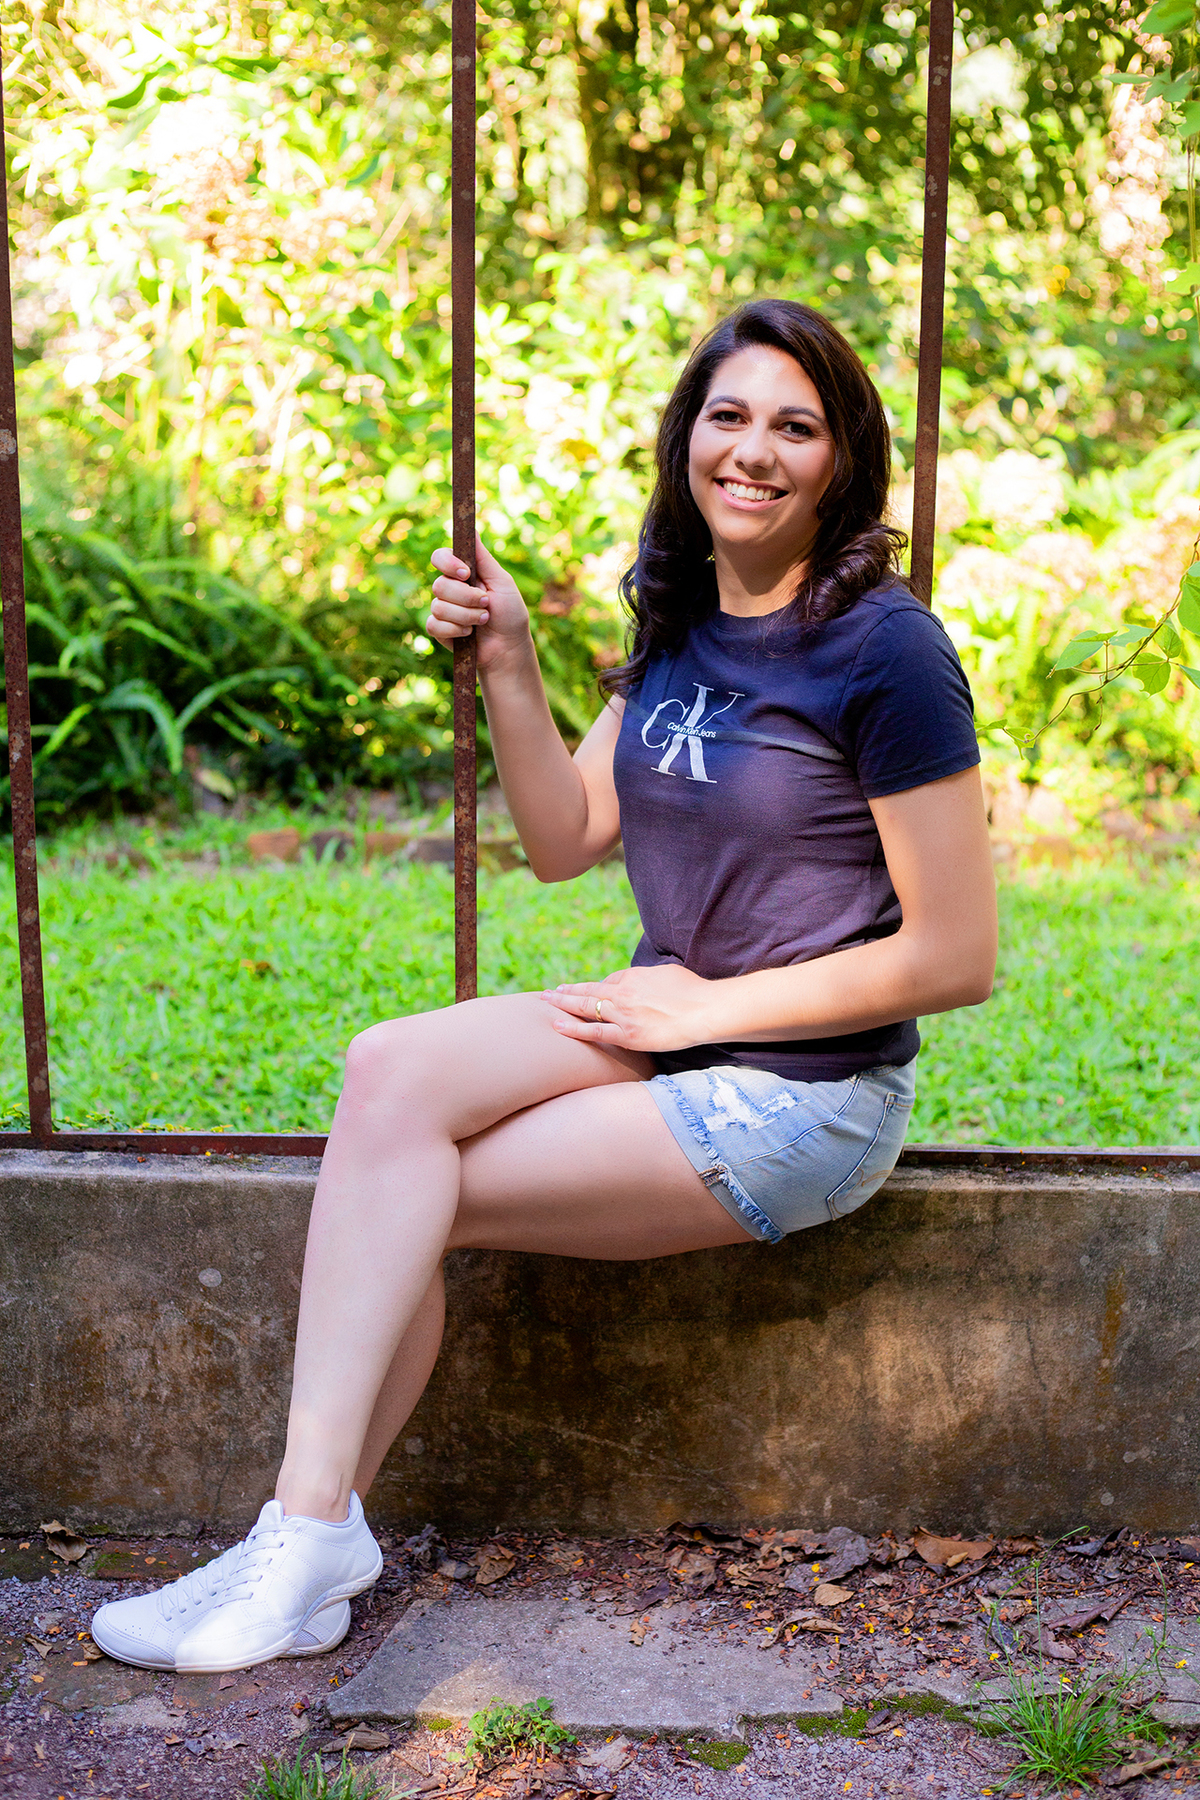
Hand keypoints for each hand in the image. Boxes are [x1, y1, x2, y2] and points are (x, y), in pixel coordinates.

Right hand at [428, 534, 530, 672]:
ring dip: (466, 616)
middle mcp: (450, 589)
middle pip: (440, 584)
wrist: (509, 648)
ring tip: (483, 621)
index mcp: (463, 574)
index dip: (448, 564)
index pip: (440, 557)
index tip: (466, 574)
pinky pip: (434, 625)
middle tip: (486, 604)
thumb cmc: (510, 614)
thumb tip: (472, 528)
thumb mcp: (501, 581)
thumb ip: (483, 557)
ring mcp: (443, 609)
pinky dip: (456, 630)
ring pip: (439, 606)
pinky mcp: (439, 630)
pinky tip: (469, 634)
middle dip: (467, 598)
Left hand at [541, 964, 714, 1054]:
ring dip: (563, 1004)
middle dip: (566, 991)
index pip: (609, 980)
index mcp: (634, 976)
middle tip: (549, 992)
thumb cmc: (694, 991)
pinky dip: (573, 1028)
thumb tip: (644, 983)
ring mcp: (624, 1014)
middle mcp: (624, 993)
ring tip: (547, 1002)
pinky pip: (594, 1031)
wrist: (705, 1010)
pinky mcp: (628, 1035)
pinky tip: (557, 1025)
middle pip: (589, 990)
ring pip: (586, 1007)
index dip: (597, 987)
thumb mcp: (668, 973)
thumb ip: (650, 978)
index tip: (584, 990)